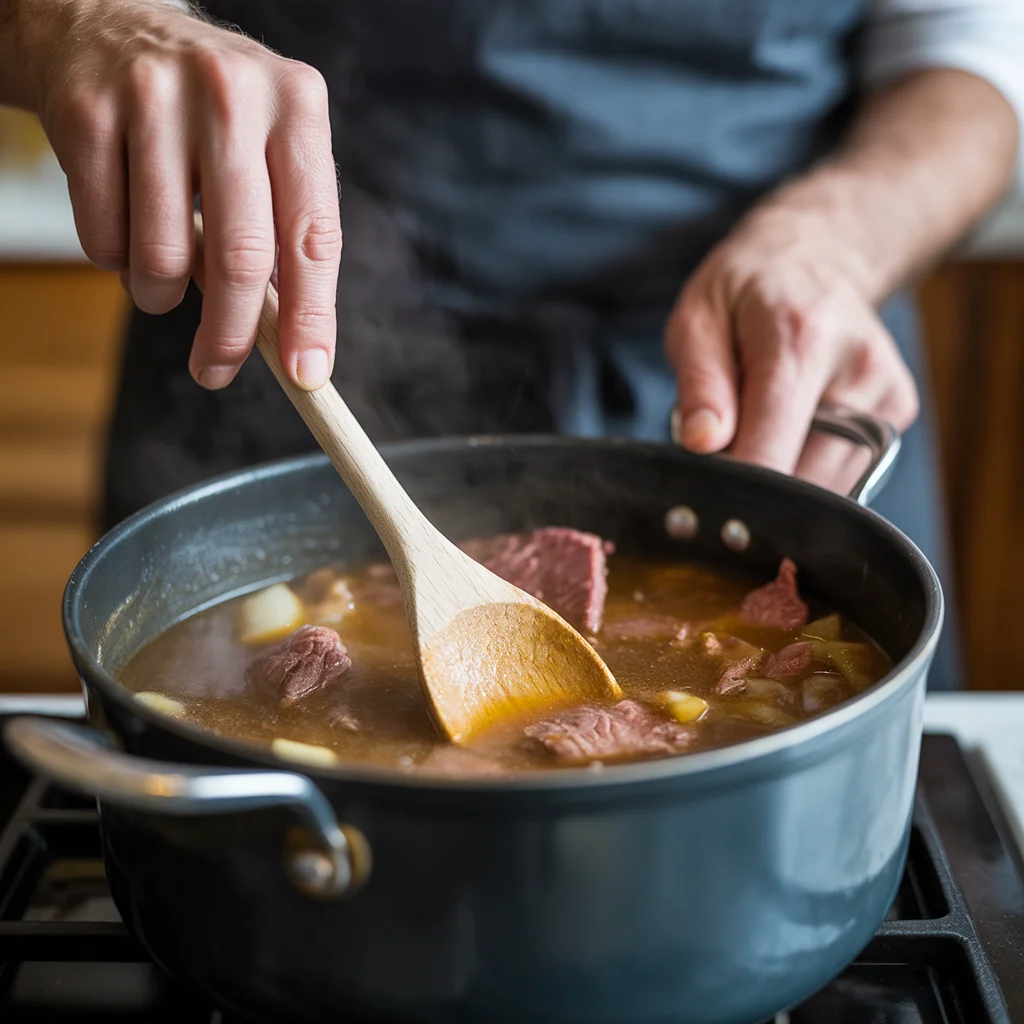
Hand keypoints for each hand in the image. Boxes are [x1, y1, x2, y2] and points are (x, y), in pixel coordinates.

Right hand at [33, 0, 340, 389]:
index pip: (314, 235)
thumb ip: (283, 229)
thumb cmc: (206, 110)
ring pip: (164, 257)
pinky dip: (115, 261)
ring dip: (161, 295)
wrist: (103, 21)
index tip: (306, 373)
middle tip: (215, 370)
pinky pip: (103, 238)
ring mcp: (154, 97)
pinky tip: (125, 230)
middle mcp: (232, 93)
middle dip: (230, 335)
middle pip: (241, 257)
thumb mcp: (266, 144)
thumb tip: (288, 339)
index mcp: (297, 105)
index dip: (312, 316)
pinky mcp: (86, 112)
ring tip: (162, 278)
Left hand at [664, 202, 918, 484]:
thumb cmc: (745, 291)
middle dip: (755, 485)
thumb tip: (703, 444)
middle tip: (723, 451)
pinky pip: (845, 476)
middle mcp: (858, 370)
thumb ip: (700, 384)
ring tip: (758, 429)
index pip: (770, 451)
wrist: (817, 256)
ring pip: (826, 488)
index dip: (731, 488)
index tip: (703, 494)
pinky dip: (808, 471)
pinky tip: (790, 431)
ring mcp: (887, 395)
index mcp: (801, 341)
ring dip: (783, 480)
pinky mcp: (898, 414)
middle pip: (802, 481)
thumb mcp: (698, 319)